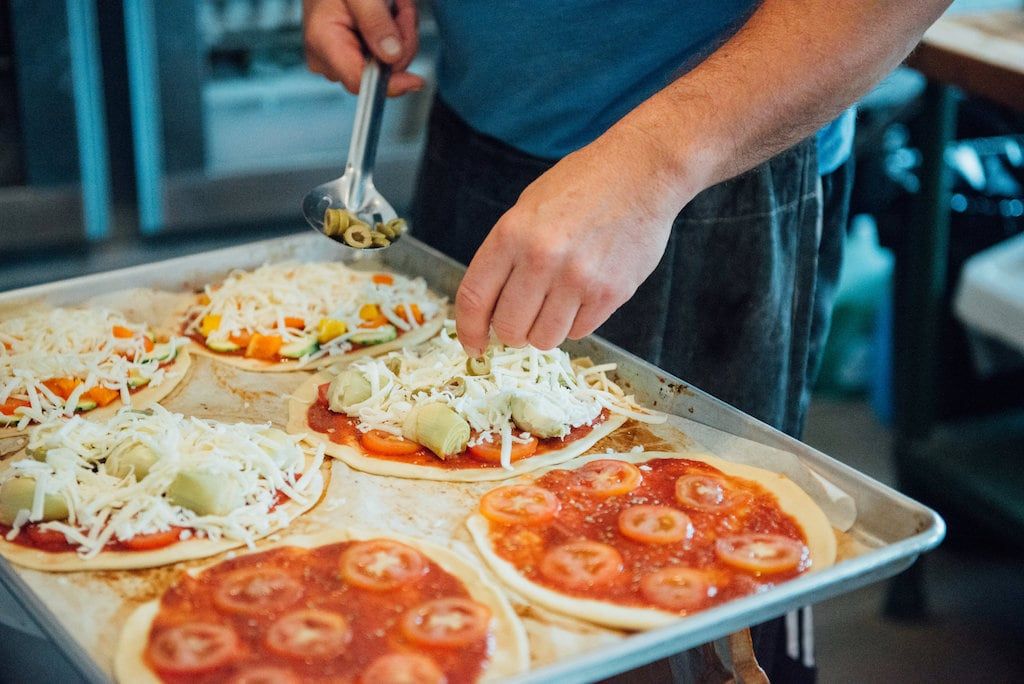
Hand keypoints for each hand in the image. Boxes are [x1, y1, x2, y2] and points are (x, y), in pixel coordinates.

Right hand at [303, 0, 422, 95]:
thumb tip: (392, 56)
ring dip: (401, 34)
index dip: (390, 84)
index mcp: (323, 41)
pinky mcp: (353, 58)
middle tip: (398, 7)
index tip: (417, 80)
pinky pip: (387, 57)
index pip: (358, 81)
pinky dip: (397, 34)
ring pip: (389, 64)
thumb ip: (374, 21)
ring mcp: (340, 61)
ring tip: (391, 4)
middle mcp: (328, 59)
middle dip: (400, 42)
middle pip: (380, 73)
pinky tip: (388, 13)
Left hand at [455, 124, 699, 354]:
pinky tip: (583, 294)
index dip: (469, 330)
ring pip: (545, 339)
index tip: (473, 344)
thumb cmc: (581, 186)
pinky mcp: (610, 293)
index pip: (475, 299)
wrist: (641, 171)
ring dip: (545, 330)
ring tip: (556, 305)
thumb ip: (507, 255)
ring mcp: (578, 279)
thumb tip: (490, 308)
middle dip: (512, 331)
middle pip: (510, 327)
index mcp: (512, 234)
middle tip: (523, 319)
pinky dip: (576, 322)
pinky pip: (580, 332)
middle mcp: (541, 259)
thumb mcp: (528, 208)